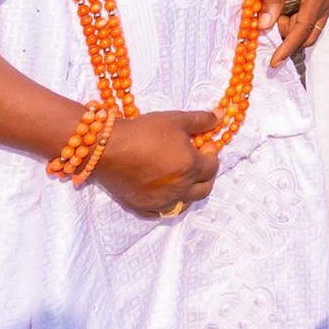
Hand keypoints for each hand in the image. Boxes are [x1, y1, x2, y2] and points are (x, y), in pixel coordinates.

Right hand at [95, 109, 220, 215]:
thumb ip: (202, 120)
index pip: (213, 167)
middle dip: (205, 176)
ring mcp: (160, 201)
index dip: (211, 155)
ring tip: (180, 176)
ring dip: (188, 192)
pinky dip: (167, 203)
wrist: (107, 148)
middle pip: (204, 189)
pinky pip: (161, 211)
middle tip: (196, 162)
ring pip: (184, 203)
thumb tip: (222, 116)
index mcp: (190, 167)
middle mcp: (179, 189)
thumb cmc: (144, 132)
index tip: (203, 144)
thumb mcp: (176, 120)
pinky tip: (162, 191)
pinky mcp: (141, 207)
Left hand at [258, 0, 328, 66]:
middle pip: (308, 31)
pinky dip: (298, 16)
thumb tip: (263, 26)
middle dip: (288, 34)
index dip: (287, 47)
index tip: (274, 63)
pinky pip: (313, 15)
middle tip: (268, 20)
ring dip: (292, 24)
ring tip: (275, 7)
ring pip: (311, 25)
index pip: (302, 29)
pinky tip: (286, 4)